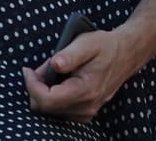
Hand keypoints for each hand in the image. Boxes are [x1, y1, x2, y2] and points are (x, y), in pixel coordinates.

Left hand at [22, 27, 141, 121]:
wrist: (127, 53)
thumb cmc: (106, 46)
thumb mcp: (88, 42)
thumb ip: (70, 54)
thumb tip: (54, 64)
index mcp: (86, 90)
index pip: (46, 100)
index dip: (31, 85)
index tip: (28, 70)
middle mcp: (86, 106)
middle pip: (45, 107)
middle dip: (37, 87)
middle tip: (45, 67)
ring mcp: (86, 112)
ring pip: (50, 111)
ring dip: (45, 92)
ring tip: (56, 72)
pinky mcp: (85, 113)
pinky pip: (58, 111)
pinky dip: (53, 98)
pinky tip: (61, 82)